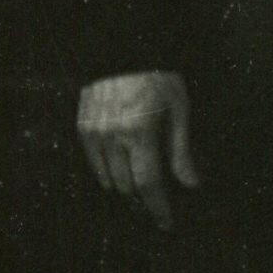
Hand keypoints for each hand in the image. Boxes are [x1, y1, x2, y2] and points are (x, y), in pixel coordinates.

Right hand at [78, 70, 200, 229]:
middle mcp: (112, 137)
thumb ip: (181, 150)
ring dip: (126, 191)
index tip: (167, 224)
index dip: (158, 207)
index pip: (148, 183)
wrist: (123, 49)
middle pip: (126, 186)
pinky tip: (123, 176)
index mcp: (140, 132)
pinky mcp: (82, 128)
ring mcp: (93, 133)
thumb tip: (191, 184)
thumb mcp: (179, 109)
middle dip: (143, 203)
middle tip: (157, 211)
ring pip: (108, 179)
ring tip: (142, 196)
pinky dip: (109, 175)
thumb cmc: (159, 78)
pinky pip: (94, 164)